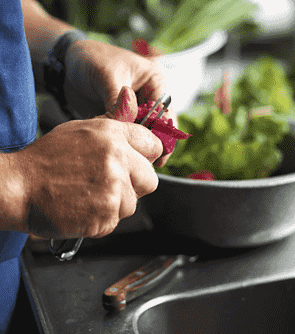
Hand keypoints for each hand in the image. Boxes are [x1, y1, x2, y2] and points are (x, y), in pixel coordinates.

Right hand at [20, 87, 162, 238]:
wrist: (18, 187)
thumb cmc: (47, 159)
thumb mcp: (81, 130)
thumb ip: (113, 124)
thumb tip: (131, 104)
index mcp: (113, 135)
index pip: (154, 145)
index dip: (148, 157)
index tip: (140, 164)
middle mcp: (117, 159)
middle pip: (151, 179)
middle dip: (136, 185)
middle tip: (113, 185)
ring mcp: (113, 188)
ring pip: (133, 203)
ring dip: (116, 204)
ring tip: (90, 196)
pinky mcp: (106, 215)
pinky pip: (116, 220)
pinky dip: (102, 218)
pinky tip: (83, 207)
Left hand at [63, 39, 175, 166]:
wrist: (68, 64)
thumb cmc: (92, 59)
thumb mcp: (107, 76)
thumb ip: (117, 102)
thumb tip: (126, 126)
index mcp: (155, 82)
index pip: (165, 113)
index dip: (160, 133)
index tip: (150, 149)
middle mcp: (150, 98)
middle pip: (158, 127)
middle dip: (150, 143)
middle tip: (141, 159)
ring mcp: (137, 110)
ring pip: (143, 134)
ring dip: (136, 144)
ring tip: (127, 155)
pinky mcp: (123, 120)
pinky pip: (128, 136)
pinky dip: (123, 143)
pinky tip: (116, 149)